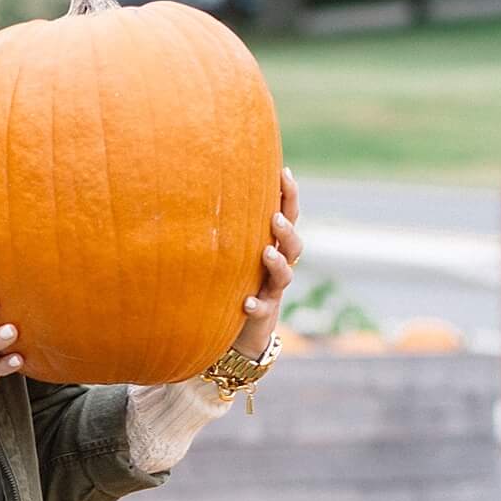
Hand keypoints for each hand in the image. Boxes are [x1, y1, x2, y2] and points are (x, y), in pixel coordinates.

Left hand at [232, 168, 301, 359]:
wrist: (244, 329)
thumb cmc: (237, 280)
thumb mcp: (236, 251)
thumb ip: (231, 225)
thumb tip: (206, 182)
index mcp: (274, 245)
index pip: (288, 216)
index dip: (290, 195)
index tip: (284, 172)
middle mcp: (278, 266)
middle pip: (294, 245)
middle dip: (286, 230)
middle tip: (275, 218)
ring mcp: (273, 290)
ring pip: (284, 275)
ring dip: (277, 263)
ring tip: (266, 253)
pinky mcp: (264, 314)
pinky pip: (264, 309)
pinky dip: (257, 305)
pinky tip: (247, 303)